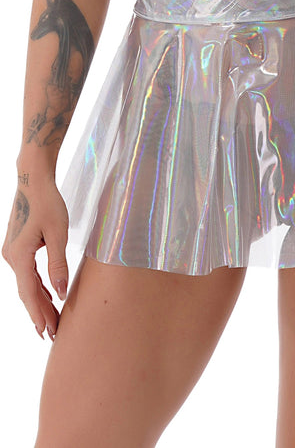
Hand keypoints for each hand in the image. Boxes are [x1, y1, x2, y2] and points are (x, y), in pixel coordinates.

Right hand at [2, 178, 68, 341]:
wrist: (33, 182)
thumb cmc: (49, 205)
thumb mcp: (58, 235)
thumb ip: (58, 265)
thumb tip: (60, 293)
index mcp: (19, 256)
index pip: (30, 293)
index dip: (40, 314)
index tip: (48, 332)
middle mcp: (12, 257)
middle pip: (27, 292)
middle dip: (40, 313)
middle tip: (53, 334)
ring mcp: (13, 253)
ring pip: (28, 284)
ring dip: (40, 302)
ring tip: (52, 320)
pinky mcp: (19, 247)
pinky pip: (29, 274)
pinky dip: (38, 287)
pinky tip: (48, 296)